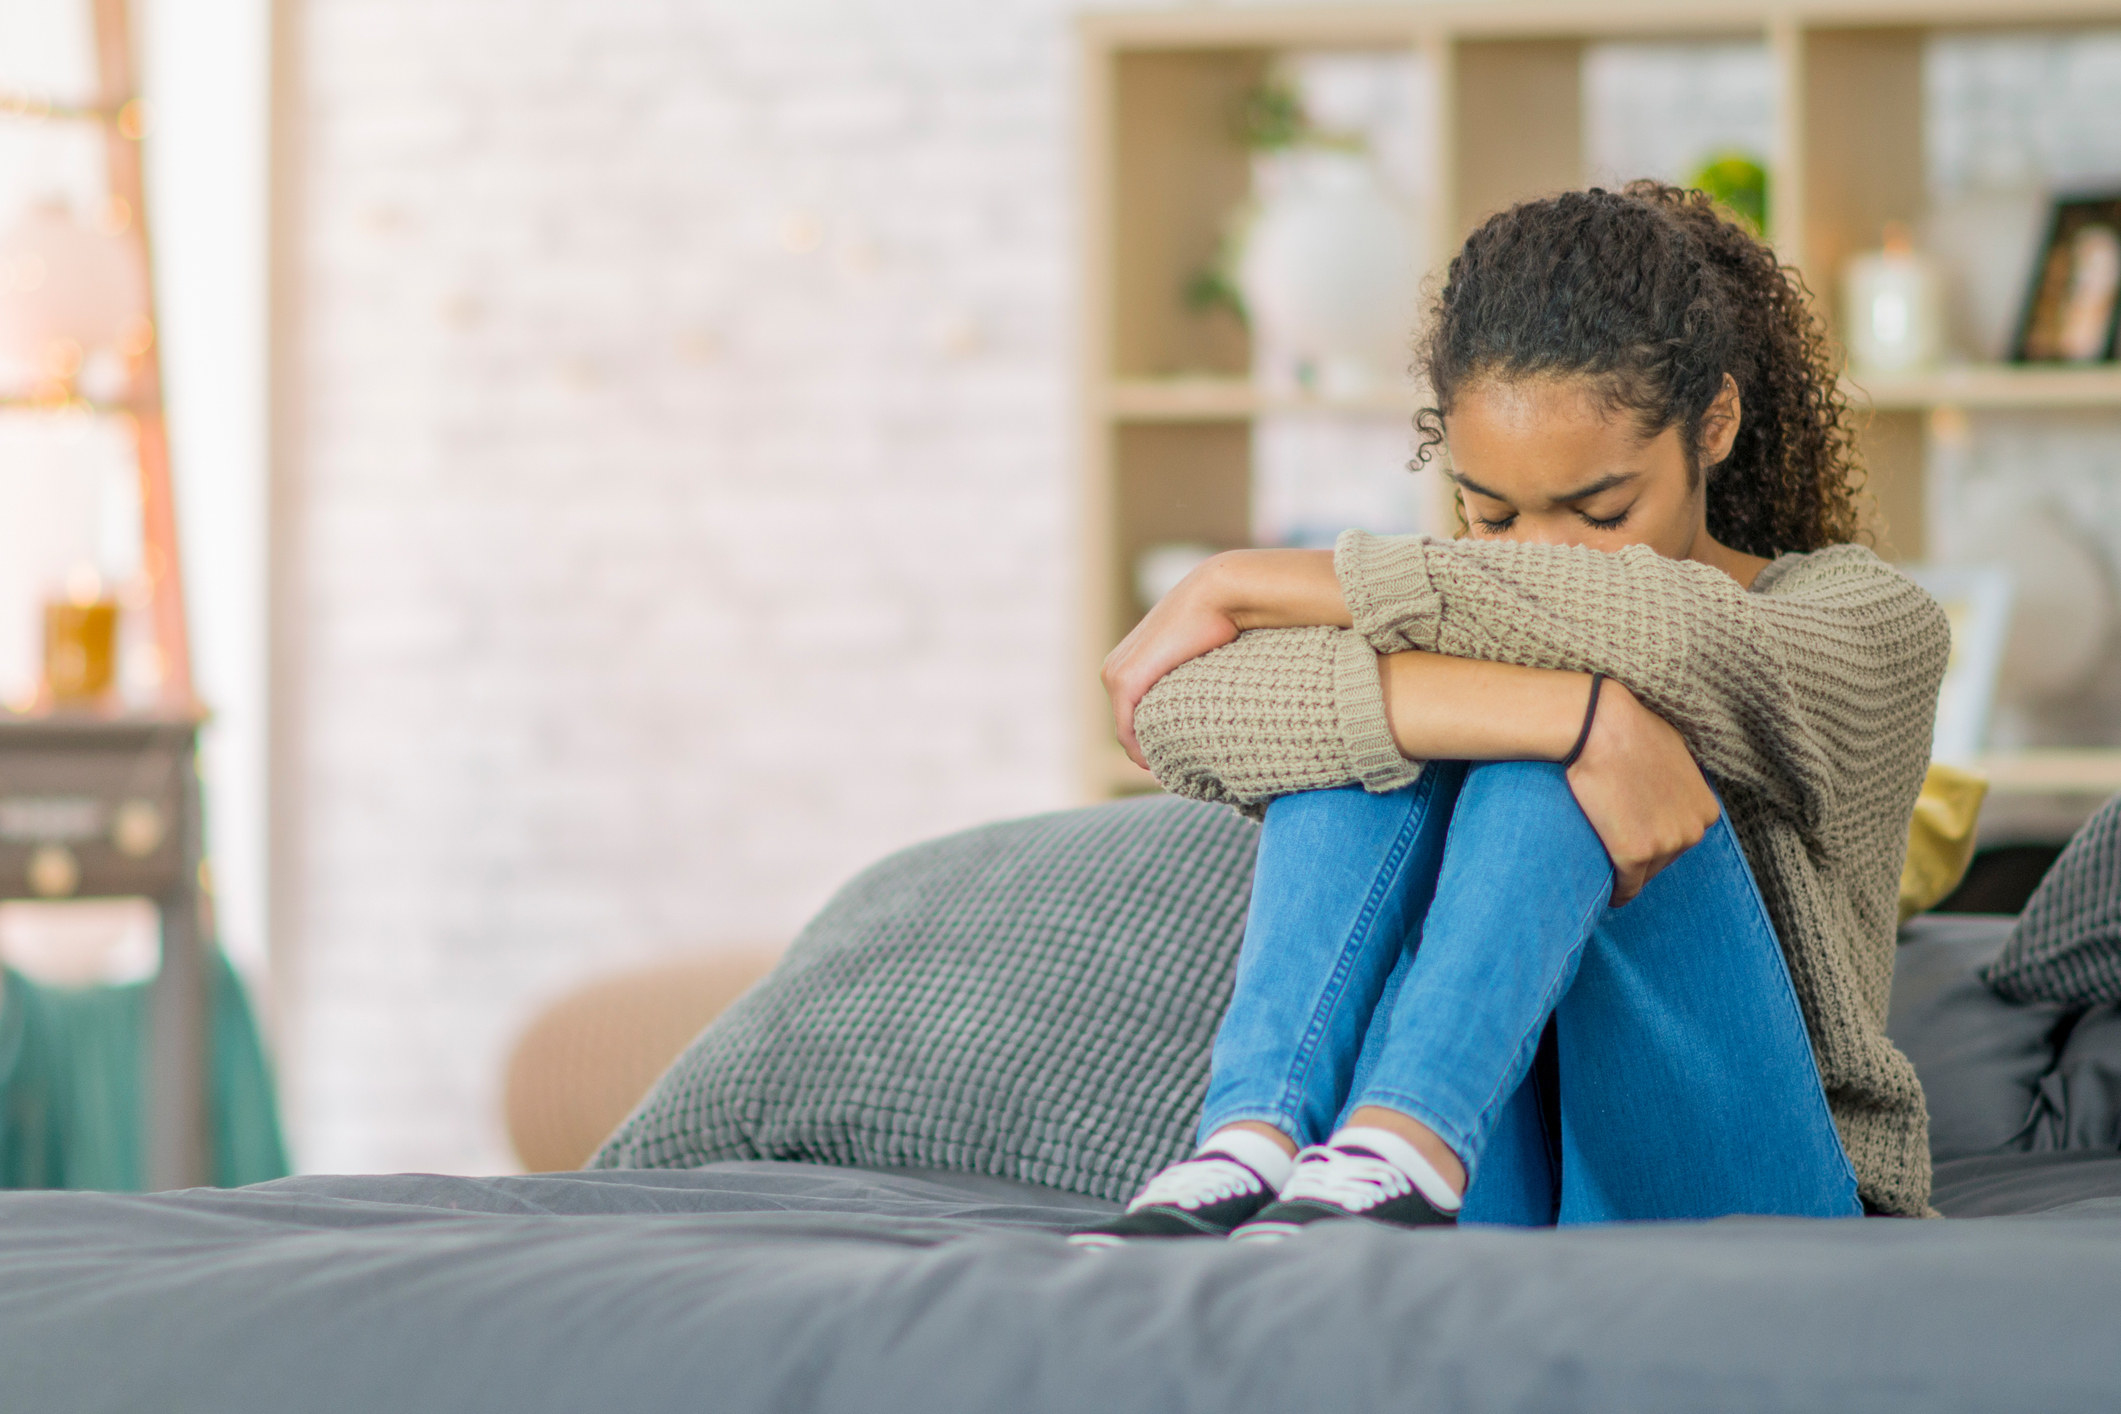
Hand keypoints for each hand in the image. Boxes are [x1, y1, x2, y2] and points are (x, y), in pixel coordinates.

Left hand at [1101, 561, 1242, 767]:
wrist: (1218, 594)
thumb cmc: (1219, 623)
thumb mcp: (1198, 660)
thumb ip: (1192, 680)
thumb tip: (1207, 706)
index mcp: (1128, 664)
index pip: (1133, 719)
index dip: (1152, 744)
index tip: (1177, 765)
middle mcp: (1113, 670)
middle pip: (1129, 729)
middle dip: (1149, 754)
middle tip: (1177, 777)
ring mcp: (1115, 675)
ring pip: (1127, 734)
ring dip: (1147, 757)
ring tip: (1174, 776)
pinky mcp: (1124, 681)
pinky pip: (1127, 732)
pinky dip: (1142, 754)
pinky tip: (1163, 769)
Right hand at [1564, 680, 1719, 905]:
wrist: (1601, 728)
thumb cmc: (1631, 732)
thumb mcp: (1677, 754)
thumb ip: (1683, 781)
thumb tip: (1672, 789)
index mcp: (1706, 810)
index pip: (1681, 838)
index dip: (1654, 835)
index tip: (1633, 831)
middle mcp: (1692, 830)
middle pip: (1665, 860)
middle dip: (1642, 854)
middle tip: (1613, 840)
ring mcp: (1665, 844)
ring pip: (1645, 875)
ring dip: (1627, 871)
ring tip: (1605, 860)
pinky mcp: (1634, 855)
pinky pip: (1626, 888)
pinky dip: (1616, 893)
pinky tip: (1607, 893)